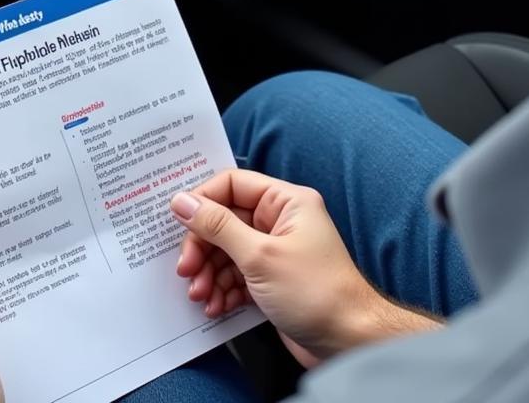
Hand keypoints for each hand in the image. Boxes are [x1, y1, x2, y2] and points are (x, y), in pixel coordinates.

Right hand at [171, 170, 439, 367]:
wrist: (351, 344)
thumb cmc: (317, 294)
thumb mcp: (259, 256)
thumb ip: (217, 226)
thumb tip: (182, 201)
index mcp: (285, 201)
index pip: (232, 185)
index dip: (202, 201)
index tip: (178, 222)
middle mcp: (280, 221)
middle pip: (225, 220)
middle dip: (203, 246)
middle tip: (187, 270)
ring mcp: (275, 251)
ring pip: (227, 251)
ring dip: (210, 273)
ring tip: (201, 296)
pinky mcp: (272, 280)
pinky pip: (236, 275)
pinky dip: (222, 289)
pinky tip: (216, 307)